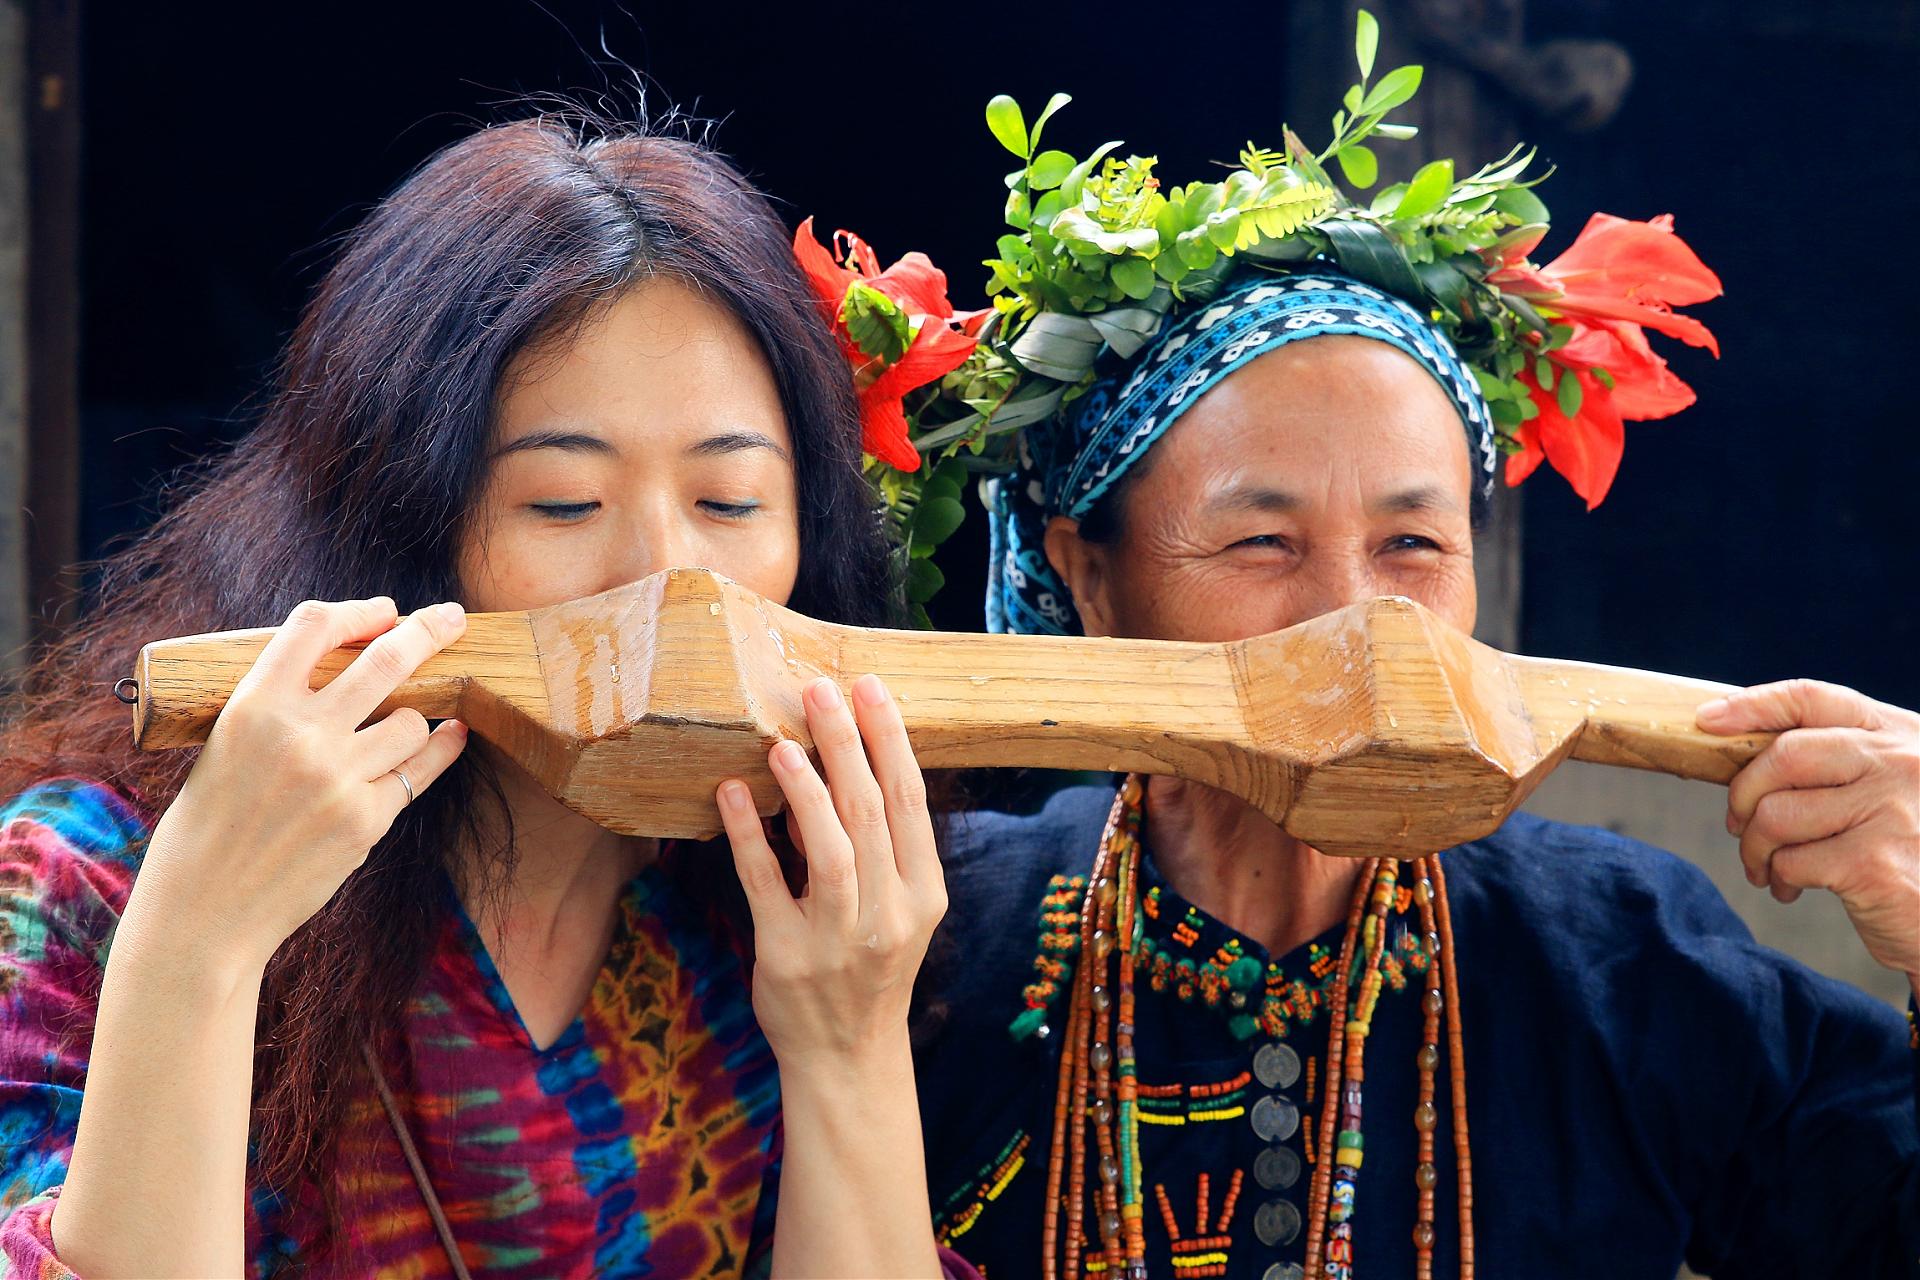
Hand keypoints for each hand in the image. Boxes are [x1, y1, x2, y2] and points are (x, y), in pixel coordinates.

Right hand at [136, 597, 471, 973]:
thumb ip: (279, 710)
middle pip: (386, 659)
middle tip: (452, 617)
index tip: (385, 610)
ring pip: (410, 720)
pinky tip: (452, 735)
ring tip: (400, 728)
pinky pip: (420, 769)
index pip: (313, 626)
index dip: (356, 610)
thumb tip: (345, 675)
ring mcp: (337, 776)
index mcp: (252, 706)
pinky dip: (439, 750)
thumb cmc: (208, 828)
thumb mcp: (225, 748)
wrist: (204, 911)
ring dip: (412, 720)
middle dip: (428, 630)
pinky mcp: (366, 818)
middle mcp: (299, 733)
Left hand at [716, 674, 946, 1070]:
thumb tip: (845, 762)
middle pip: (872, 814)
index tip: (870, 688)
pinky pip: (766, 886)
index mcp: (925, 895)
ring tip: (782, 741)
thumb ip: (882, 848)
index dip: (891, 741)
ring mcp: (838, 940)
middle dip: (848, 745)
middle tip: (821, 691)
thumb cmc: (869, 968)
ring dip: (807, 790)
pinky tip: (732, 793)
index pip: (912, 802)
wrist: (847, 1057)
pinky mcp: (786, 958)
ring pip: (831, 850)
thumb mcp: (898, 911)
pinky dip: (748, 837)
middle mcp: (889, 915)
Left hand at [1700, 680, 1919, 981]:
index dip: (1754, 705)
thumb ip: (1839, 761)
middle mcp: (1901, 763)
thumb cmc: (1908, 854)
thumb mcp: (1889, 789)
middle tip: (1738, 825)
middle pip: (1784, 756)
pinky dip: (1778, 878)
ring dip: (1754, 847)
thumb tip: (1740, 748)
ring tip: (1765, 868)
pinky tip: (1791, 889)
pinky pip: (1790, 860)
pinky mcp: (1876, 863)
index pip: (1814, 699)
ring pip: (1776, 814)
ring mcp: (1892, 811)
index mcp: (1901, 735)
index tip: (1708, 721)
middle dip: (1743, 794)